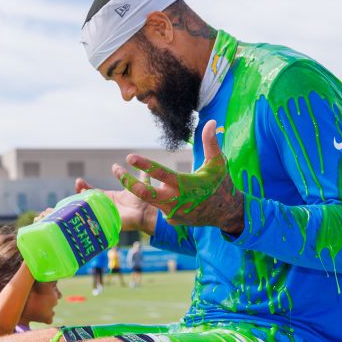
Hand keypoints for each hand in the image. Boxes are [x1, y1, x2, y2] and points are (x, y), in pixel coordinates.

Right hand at [75, 178, 151, 232]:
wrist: (149, 213)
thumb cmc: (144, 201)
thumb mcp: (141, 184)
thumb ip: (140, 174)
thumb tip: (140, 161)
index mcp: (110, 198)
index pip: (93, 192)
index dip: (84, 187)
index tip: (78, 181)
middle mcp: (107, 206)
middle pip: (88, 200)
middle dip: (80, 193)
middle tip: (77, 185)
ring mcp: (107, 214)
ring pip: (90, 210)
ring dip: (83, 203)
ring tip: (80, 193)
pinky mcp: (110, 222)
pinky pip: (98, 221)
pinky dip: (90, 216)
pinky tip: (85, 208)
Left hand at [112, 120, 244, 232]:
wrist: (226, 213)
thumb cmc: (221, 184)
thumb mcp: (218, 163)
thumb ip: (211, 143)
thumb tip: (211, 122)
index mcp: (186, 185)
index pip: (160, 173)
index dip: (144, 165)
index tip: (129, 157)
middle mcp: (176, 200)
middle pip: (145, 193)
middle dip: (128, 182)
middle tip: (115, 169)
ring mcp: (173, 212)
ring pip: (148, 200)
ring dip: (135, 188)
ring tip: (122, 175)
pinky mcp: (172, 219)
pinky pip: (158, 206)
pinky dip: (155, 197)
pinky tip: (158, 191)